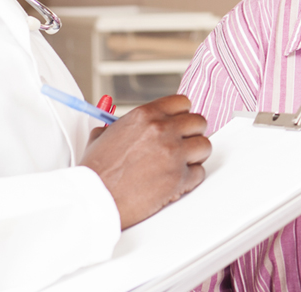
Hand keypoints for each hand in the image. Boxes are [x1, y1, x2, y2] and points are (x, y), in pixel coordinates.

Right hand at [79, 94, 210, 228]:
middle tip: (182, 145)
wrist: (95, 198)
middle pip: (198, 122)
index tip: (180, 124)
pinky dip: (190, 179)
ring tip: (180, 164)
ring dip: (195, 156)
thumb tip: (122, 126)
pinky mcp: (179, 178)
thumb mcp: (103, 136)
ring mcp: (173, 153)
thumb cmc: (97, 172)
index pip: (182, 103)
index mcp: (145, 115)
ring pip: (204, 146)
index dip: (182, 115)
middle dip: (192, 134)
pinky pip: (199, 173)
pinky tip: (175, 181)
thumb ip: (120, 126)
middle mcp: (162, 130)